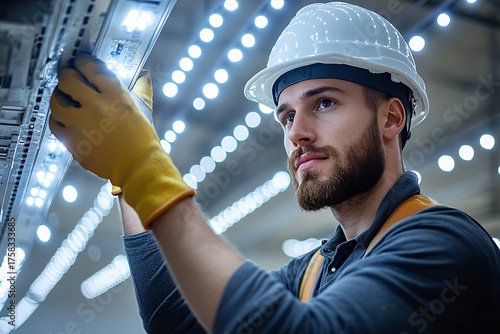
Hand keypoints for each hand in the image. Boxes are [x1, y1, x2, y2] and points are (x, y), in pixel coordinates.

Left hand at [50, 54, 194, 227]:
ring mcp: (82, 126)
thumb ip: (141, 89)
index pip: (90, 68)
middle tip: (67, 77)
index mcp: (115, 96)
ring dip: (59, 97)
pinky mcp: (74, 143)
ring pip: (57, 103)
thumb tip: (144, 75)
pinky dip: (58, 120)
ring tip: (64, 98)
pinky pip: (56, 126)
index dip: (82, 61)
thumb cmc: (143, 140)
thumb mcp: (143, 109)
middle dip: (66, 75)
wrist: (139, 167)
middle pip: (68, 81)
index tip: (79, 62)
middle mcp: (96, 107)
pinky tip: (64, 119)